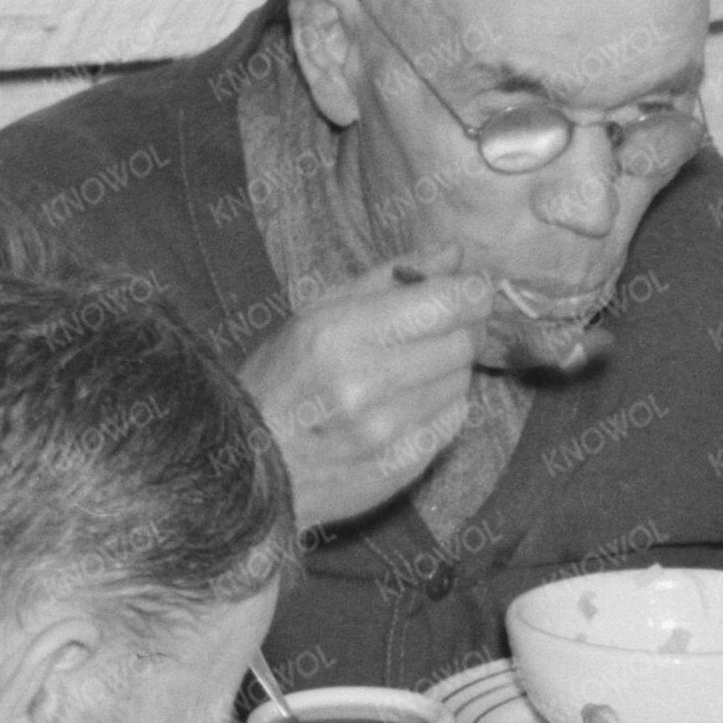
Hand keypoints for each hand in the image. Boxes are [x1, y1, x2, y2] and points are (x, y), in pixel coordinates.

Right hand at [240, 265, 505, 528]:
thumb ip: (389, 279)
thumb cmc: (281, 381)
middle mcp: (367, 384)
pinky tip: (405, 406)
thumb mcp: (316, 314)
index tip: (470, 290)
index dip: (472, 292)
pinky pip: (453, 421)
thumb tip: (455, 254)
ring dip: (447, 370)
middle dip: (460, 331)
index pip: (447, 303)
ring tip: (408, 372)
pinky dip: (441, 406)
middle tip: (437, 330)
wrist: (250, 467)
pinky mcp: (403, 466)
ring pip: (461, 382)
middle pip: (463, 343)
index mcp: (340, 333)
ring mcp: (388, 432)